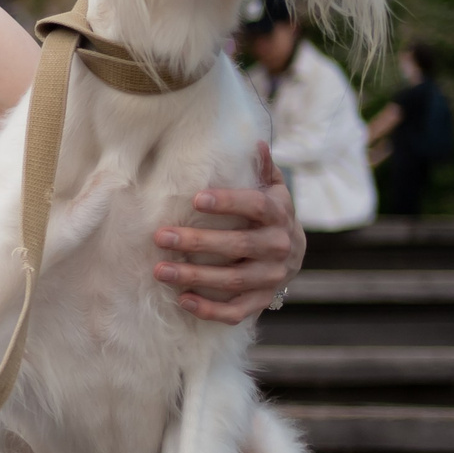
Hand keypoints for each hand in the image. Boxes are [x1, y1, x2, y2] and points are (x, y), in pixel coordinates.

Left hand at [152, 142, 306, 324]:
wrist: (293, 254)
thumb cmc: (269, 215)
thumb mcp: (271, 189)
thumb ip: (261, 168)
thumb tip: (255, 141)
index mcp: (279, 214)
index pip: (256, 206)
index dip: (229, 202)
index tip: (196, 199)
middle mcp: (278, 247)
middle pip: (238, 246)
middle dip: (197, 242)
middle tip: (160, 237)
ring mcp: (271, 277)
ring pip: (232, 281)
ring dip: (194, 277)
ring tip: (160, 270)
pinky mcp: (261, 300)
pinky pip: (236, 311)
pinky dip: (210, 309)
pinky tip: (182, 300)